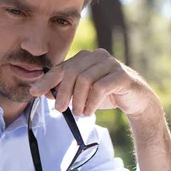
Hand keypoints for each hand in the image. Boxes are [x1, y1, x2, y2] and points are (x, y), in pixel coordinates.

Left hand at [30, 49, 158, 118]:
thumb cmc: (106, 95)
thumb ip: (66, 91)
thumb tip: (45, 93)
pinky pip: (100, 88)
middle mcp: (97, 56)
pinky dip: (91, 103)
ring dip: (78, 101)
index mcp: (85, 58)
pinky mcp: (121, 75)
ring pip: (85, 80)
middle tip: (60, 109)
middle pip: (72, 72)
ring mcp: (111, 64)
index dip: (47, 80)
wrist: (136, 100)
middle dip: (62, 92)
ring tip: (79, 113)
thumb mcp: (82, 94)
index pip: (62, 67)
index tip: (35, 92)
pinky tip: (89, 112)